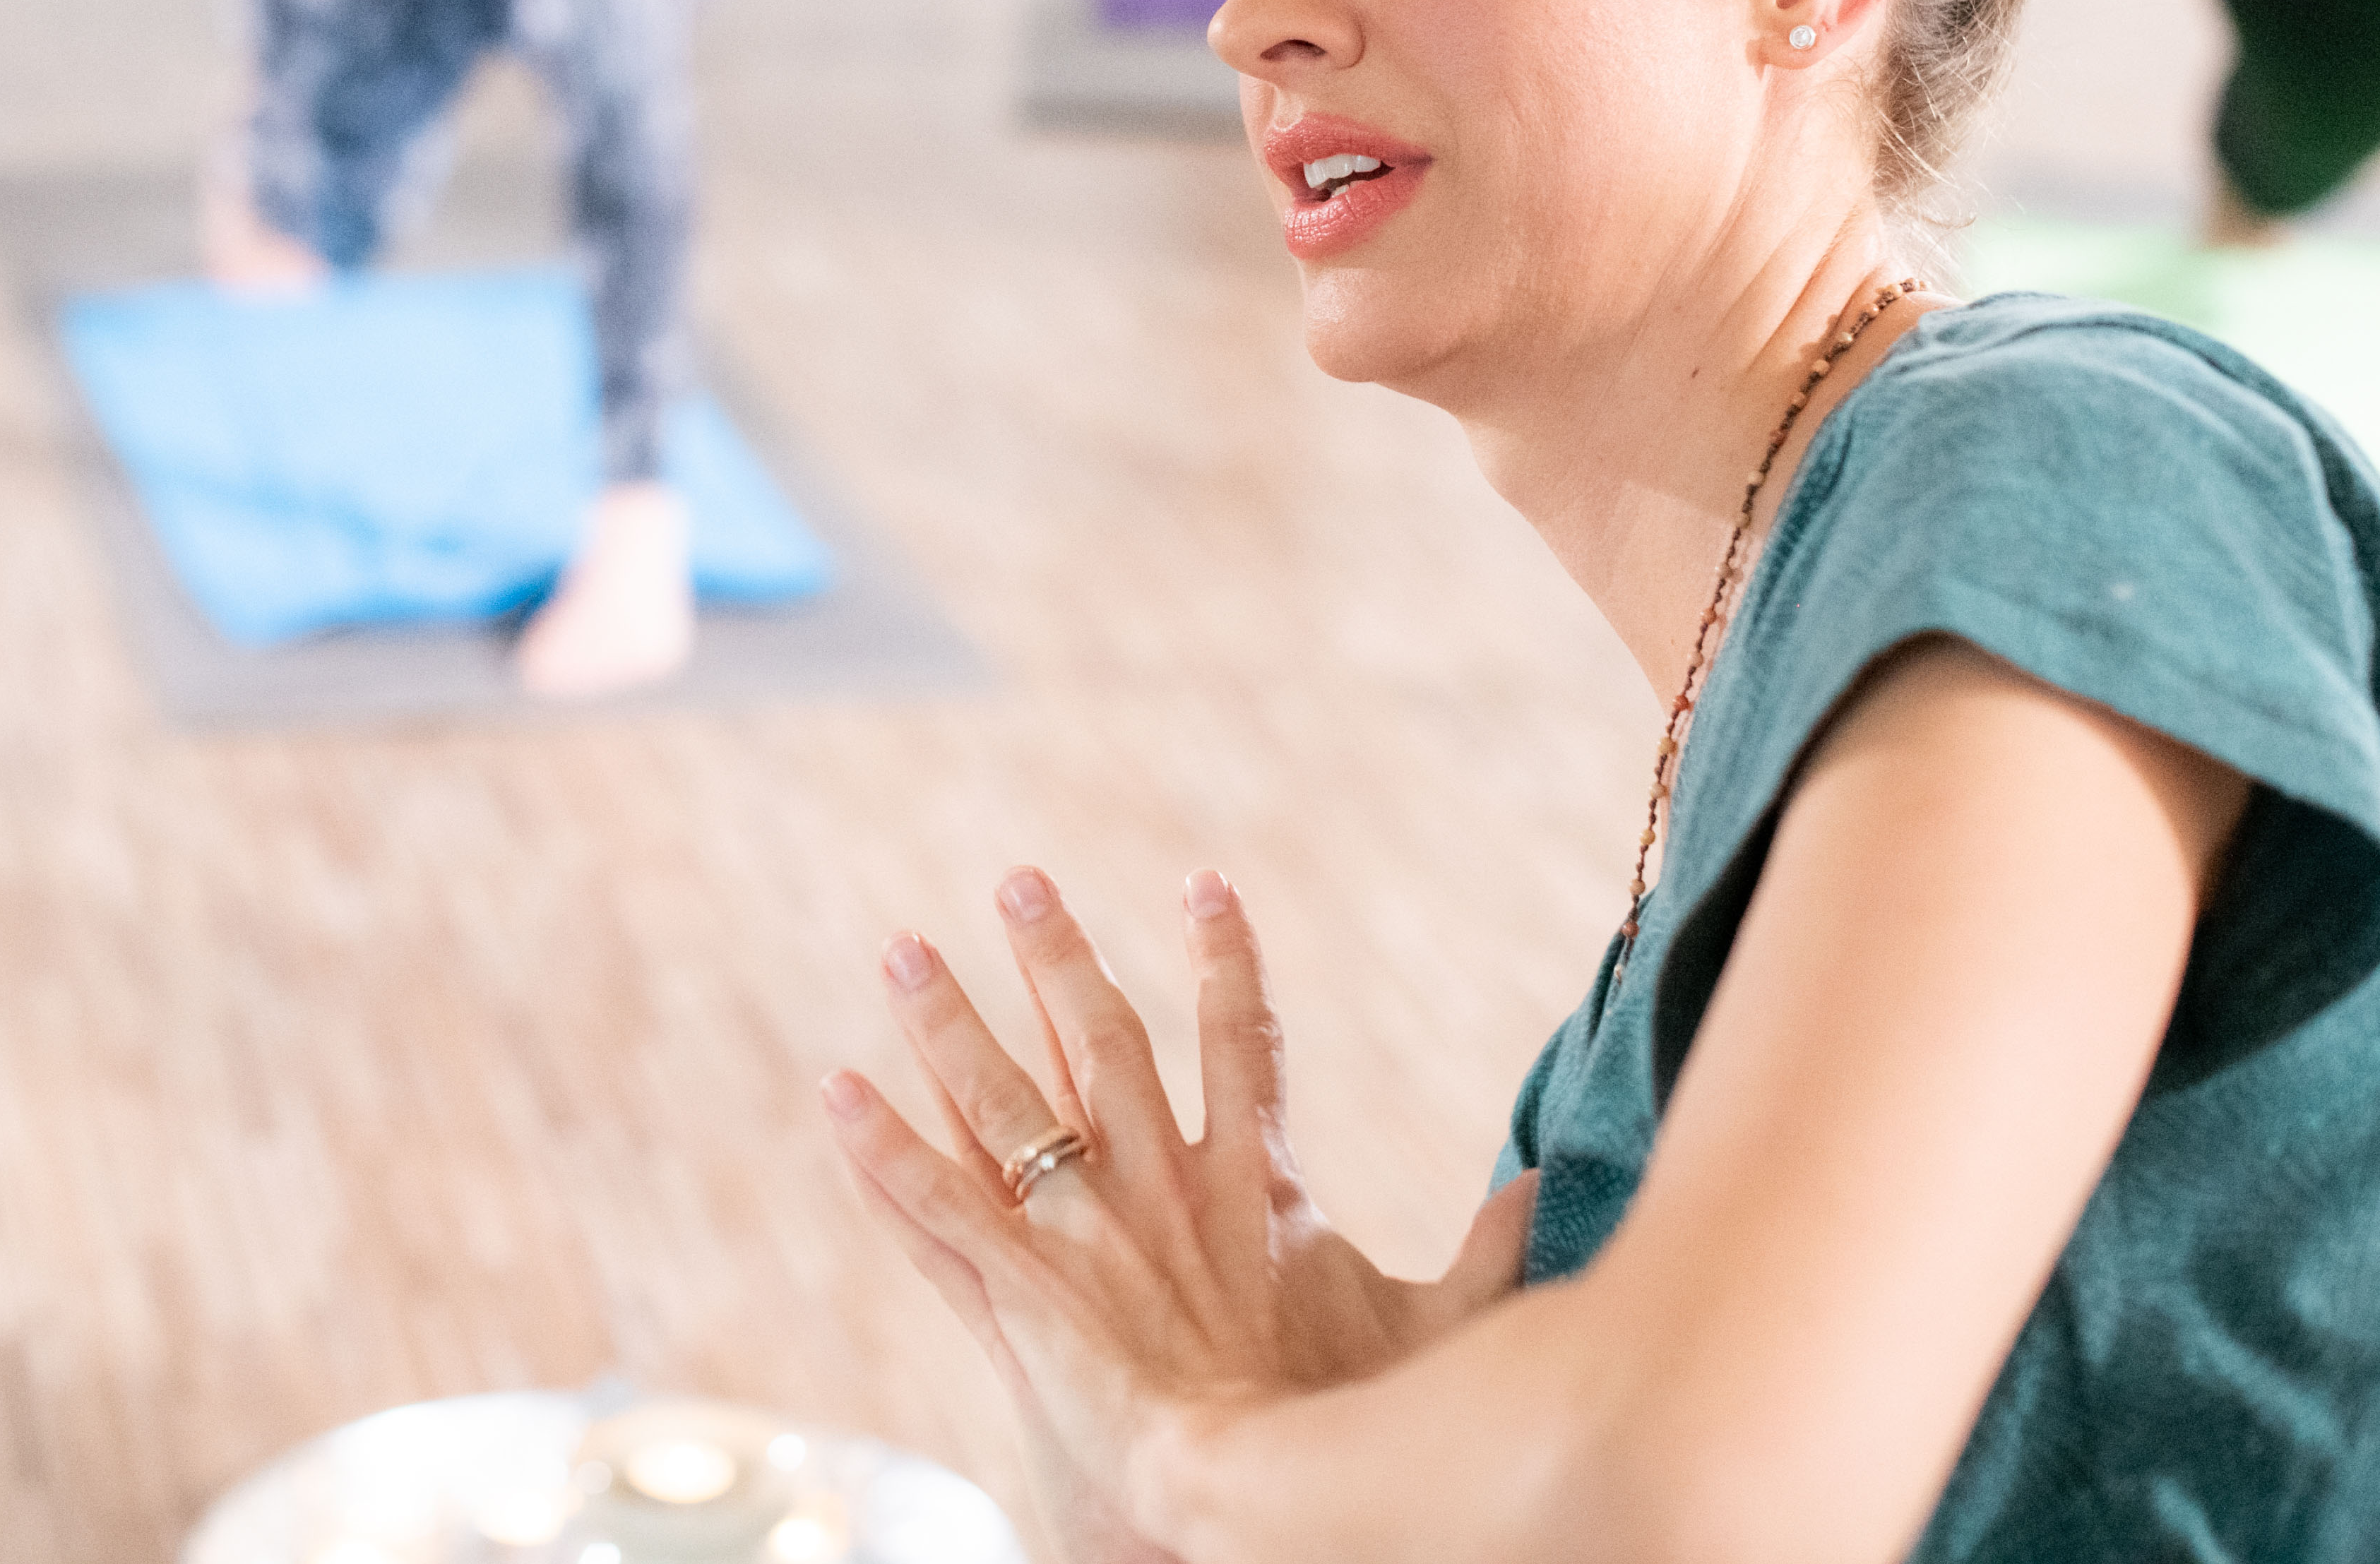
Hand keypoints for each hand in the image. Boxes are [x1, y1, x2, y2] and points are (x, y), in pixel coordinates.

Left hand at [820, 866, 1529, 1558]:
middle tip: (1018, 879)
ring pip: (1004, 1103)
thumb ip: (1483, 1256)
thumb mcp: (1429, 1337)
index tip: (1206, 880)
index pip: (1245, 1044)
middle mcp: (1163, 1195)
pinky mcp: (1022, 1299)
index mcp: (1255, 1192)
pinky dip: (882, 1150)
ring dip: (948, 1022)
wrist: (1265, 1518)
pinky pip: (937, 1210)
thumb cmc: (1348, 1440)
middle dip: (1058, 957)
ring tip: (901, 948)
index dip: (1228, 960)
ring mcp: (1089, 1241)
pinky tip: (835, 1093)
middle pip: (1102, 1044)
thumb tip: (1544, 1183)